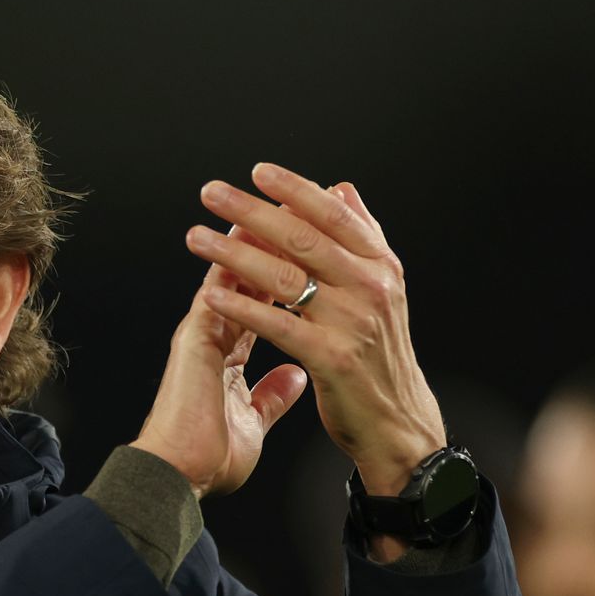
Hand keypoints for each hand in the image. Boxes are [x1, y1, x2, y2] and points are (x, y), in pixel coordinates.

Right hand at [131, 222, 309, 496]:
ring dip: (249, 235)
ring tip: (269, 198)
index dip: (288, 268)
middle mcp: (215, 334)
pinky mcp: (194, 339)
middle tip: (293, 201)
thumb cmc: (209, 458)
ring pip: (231, 272)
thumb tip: (296, 375)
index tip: (315, 241)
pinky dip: (234, 260)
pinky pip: (218, 289)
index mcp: (228, 352)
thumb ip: (273, 394)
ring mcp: (202, 333)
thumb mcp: (255, 420)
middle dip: (272, 237)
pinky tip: (249, 232)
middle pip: (249, 274)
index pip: (264, 298)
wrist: (178, 479)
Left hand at [183, 165, 446, 500]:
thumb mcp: (382, 290)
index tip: (258, 172)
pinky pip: (278, 325)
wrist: (397, 423)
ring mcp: (353, 323)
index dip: (295, 190)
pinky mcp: (332, 358)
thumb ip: (361, 238)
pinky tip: (211, 295)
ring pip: (284, 277)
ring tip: (197, 238)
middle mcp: (371, 289)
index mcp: (381, 267)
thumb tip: (342, 188)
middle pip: (303, 238)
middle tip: (213, 194)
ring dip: (233, 255)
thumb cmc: (379, 356)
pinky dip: (242, 308)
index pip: (335, 216)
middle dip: (252, 212)